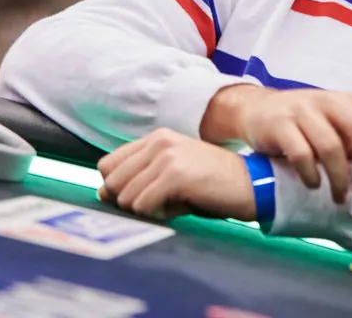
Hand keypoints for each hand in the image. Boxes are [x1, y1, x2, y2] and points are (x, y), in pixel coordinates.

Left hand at [97, 128, 255, 221]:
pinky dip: (155, 215)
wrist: (250, 184)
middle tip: (158, 204)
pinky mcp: (175, 174)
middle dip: (128, 201)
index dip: (117, 187)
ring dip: (144, 210)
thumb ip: (139, 180)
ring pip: (125, 196)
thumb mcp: (172, 175)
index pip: (108, 165)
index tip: (139, 196)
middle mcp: (159, 141)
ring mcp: (166, 156)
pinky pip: (142, 206)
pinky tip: (176, 208)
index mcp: (157, 137)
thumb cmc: (212, 184)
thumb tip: (101, 194)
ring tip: (171, 204)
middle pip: (112, 182)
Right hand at [202, 85, 351, 205]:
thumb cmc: (307, 128)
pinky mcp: (280, 122)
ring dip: (339, 178)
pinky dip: (311, 174)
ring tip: (339, 197)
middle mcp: (333, 102)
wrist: (257, 110)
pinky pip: (301, 153)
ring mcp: (305, 109)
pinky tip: (313, 185)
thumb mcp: (338, 132)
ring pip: (331, 145)